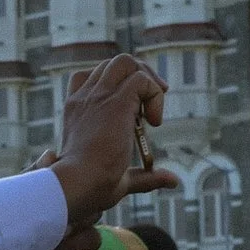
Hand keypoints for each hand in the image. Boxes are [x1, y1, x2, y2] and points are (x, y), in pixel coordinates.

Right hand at [52, 55, 177, 224]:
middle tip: (151, 107)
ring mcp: (98, 97)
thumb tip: (172, 180)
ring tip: (153, 111)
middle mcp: (84, 98)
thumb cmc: (89, 187)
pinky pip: (141, 80)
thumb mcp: (120, 178)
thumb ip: (144, 176)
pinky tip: (154, 122)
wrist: (77, 185)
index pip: (92, 77)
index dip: (117, 85)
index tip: (134, 109)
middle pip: (113, 64)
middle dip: (139, 75)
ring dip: (147, 79)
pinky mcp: (115, 102)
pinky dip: (155, 96)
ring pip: (125, 62)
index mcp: (76, 111)